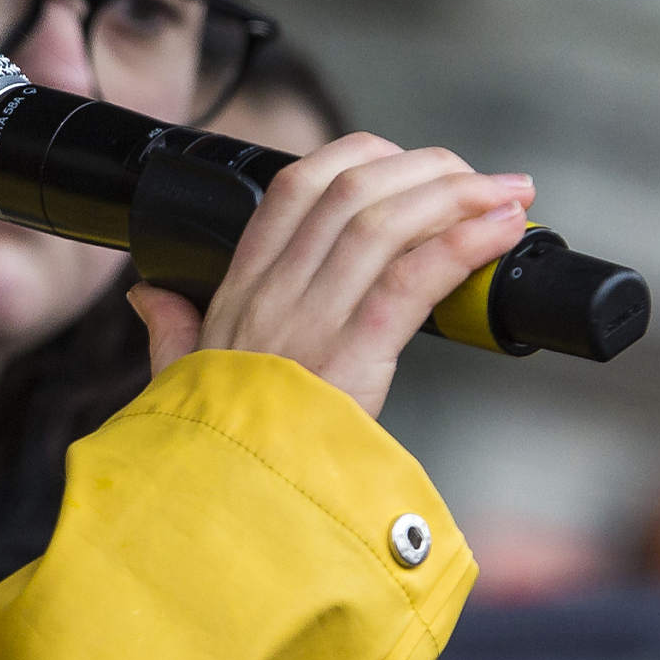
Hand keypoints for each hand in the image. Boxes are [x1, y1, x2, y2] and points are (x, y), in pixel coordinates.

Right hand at [126, 133, 533, 416]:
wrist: (220, 500)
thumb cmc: (210, 444)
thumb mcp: (178, 376)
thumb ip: (169, 329)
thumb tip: (149, 296)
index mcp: (241, 287)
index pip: (296, 187)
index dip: (358, 158)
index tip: (404, 162)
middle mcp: (275, 291)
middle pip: (354, 190)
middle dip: (428, 170)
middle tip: (480, 177)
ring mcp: (312, 319)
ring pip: (386, 221)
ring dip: (461, 197)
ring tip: (509, 195)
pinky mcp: (352, 354)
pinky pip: (413, 277)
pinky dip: (466, 245)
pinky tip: (502, 233)